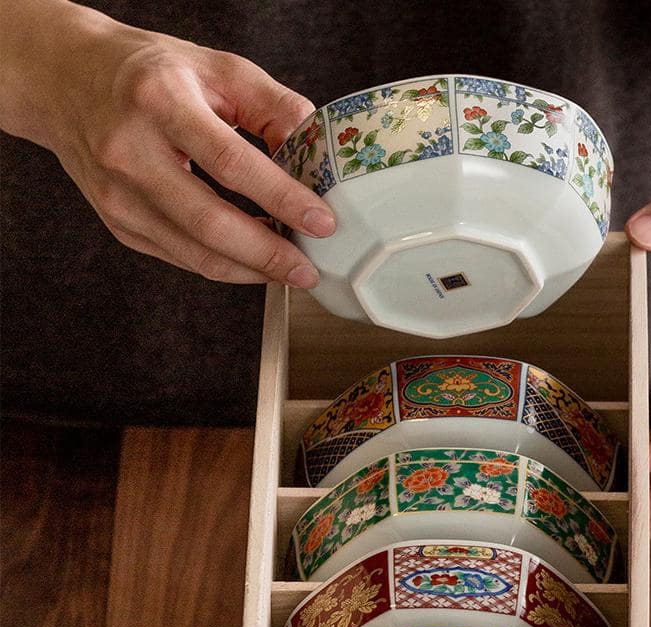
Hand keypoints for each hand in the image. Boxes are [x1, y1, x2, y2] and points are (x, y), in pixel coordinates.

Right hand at [2, 2, 331, 285]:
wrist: (64, 77)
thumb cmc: (148, 72)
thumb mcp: (215, 67)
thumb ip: (274, 106)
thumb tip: (319, 155)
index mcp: (158, 100)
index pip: (231, 163)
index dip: (282, 199)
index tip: (322, 222)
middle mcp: (130, 149)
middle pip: (211, 223)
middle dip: (269, 255)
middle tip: (309, 269)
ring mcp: (118, 193)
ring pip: (196, 253)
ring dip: (251, 269)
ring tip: (289, 269)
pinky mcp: (117, 221)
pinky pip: (182, 258)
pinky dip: (224, 265)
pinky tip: (252, 260)